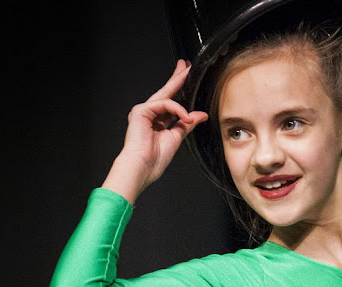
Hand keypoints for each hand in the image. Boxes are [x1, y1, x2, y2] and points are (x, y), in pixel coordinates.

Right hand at [102, 59, 207, 203]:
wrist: (142, 167)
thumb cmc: (155, 159)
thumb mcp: (177, 138)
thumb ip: (187, 124)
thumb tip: (200, 115)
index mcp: (158, 121)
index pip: (171, 101)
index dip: (179, 88)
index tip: (186, 75)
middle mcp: (150, 114)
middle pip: (166, 91)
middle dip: (177, 78)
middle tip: (186, 65)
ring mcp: (144, 111)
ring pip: (166, 97)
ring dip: (182, 104)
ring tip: (189, 116)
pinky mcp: (141, 111)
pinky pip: (164, 104)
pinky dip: (176, 110)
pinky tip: (184, 117)